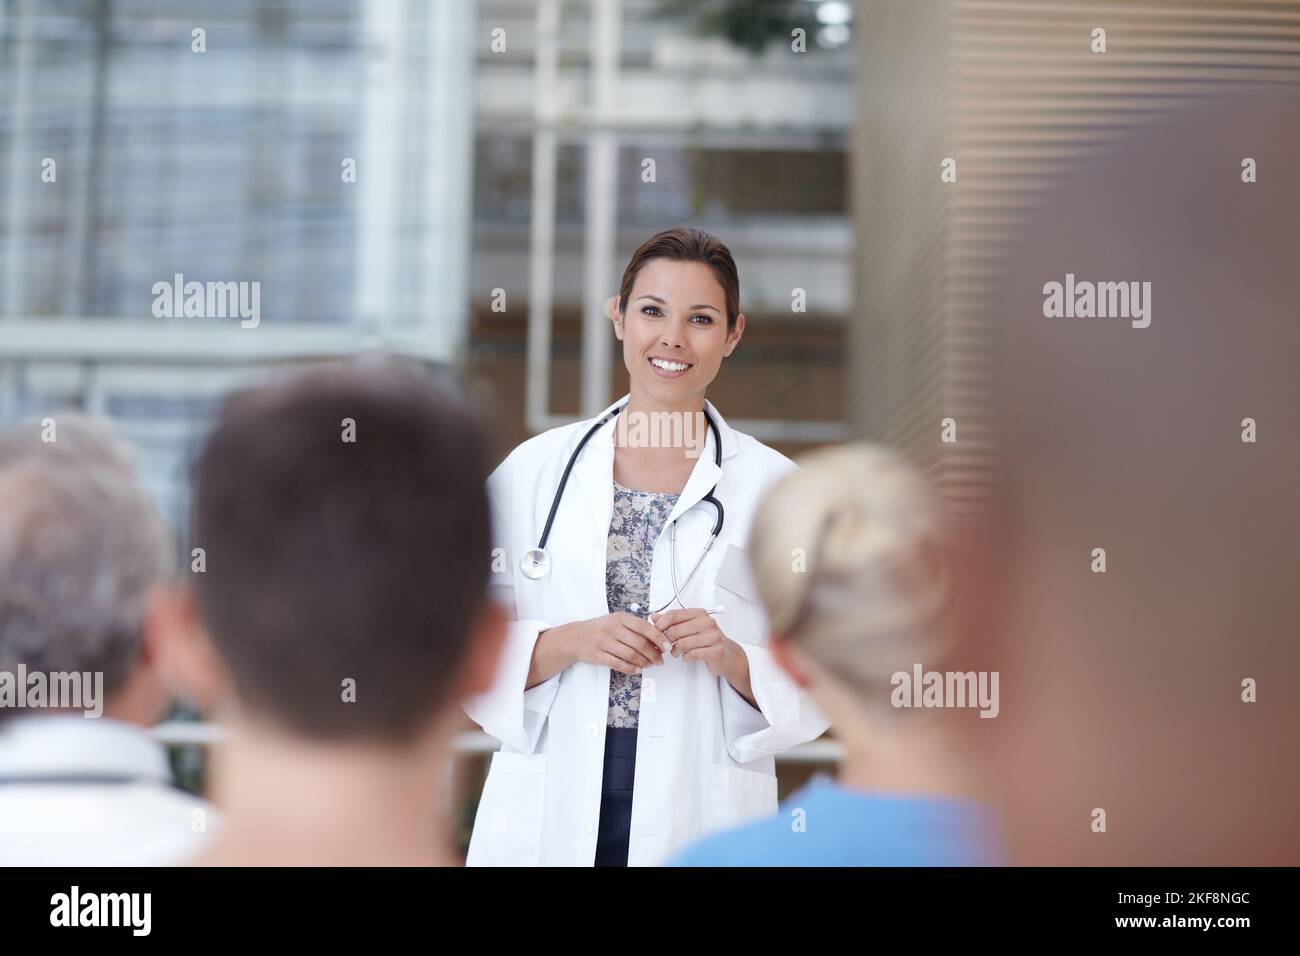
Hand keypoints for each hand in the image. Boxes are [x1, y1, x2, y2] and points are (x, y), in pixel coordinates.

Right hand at [548, 612, 664, 675]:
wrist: (575, 637)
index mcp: (620, 618)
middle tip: (660, 660)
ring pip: (631, 655)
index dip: (658, 637)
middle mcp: (612, 629)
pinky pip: (619, 664)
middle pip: (639, 644)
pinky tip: (638, 669)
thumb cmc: (601, 628)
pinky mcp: (598, 656)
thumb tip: (658, 638)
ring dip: (644, 662)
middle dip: (653, 654)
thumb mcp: (617, 621)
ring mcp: (604, 642)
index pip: (644, 627)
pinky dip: (631, 668)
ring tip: (650, 665)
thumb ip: (636, 627)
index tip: (667, 645)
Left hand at [650, 608, 733, 677]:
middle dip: (666, 640)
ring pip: (682, 643)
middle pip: (675, 630)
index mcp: (700, 613)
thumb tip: (654, 617)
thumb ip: (672, 621)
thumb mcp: (690, 626)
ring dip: (675, 651)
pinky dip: (685, 657)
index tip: (656, 632)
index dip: (661, 624)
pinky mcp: (716, 650)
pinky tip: (687, 656)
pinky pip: (692, 654)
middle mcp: (708, 622)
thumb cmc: (707, 639)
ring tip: (676, 651)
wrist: (727, 654)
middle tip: (665, 646)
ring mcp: (713, 636)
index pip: (674, 615)